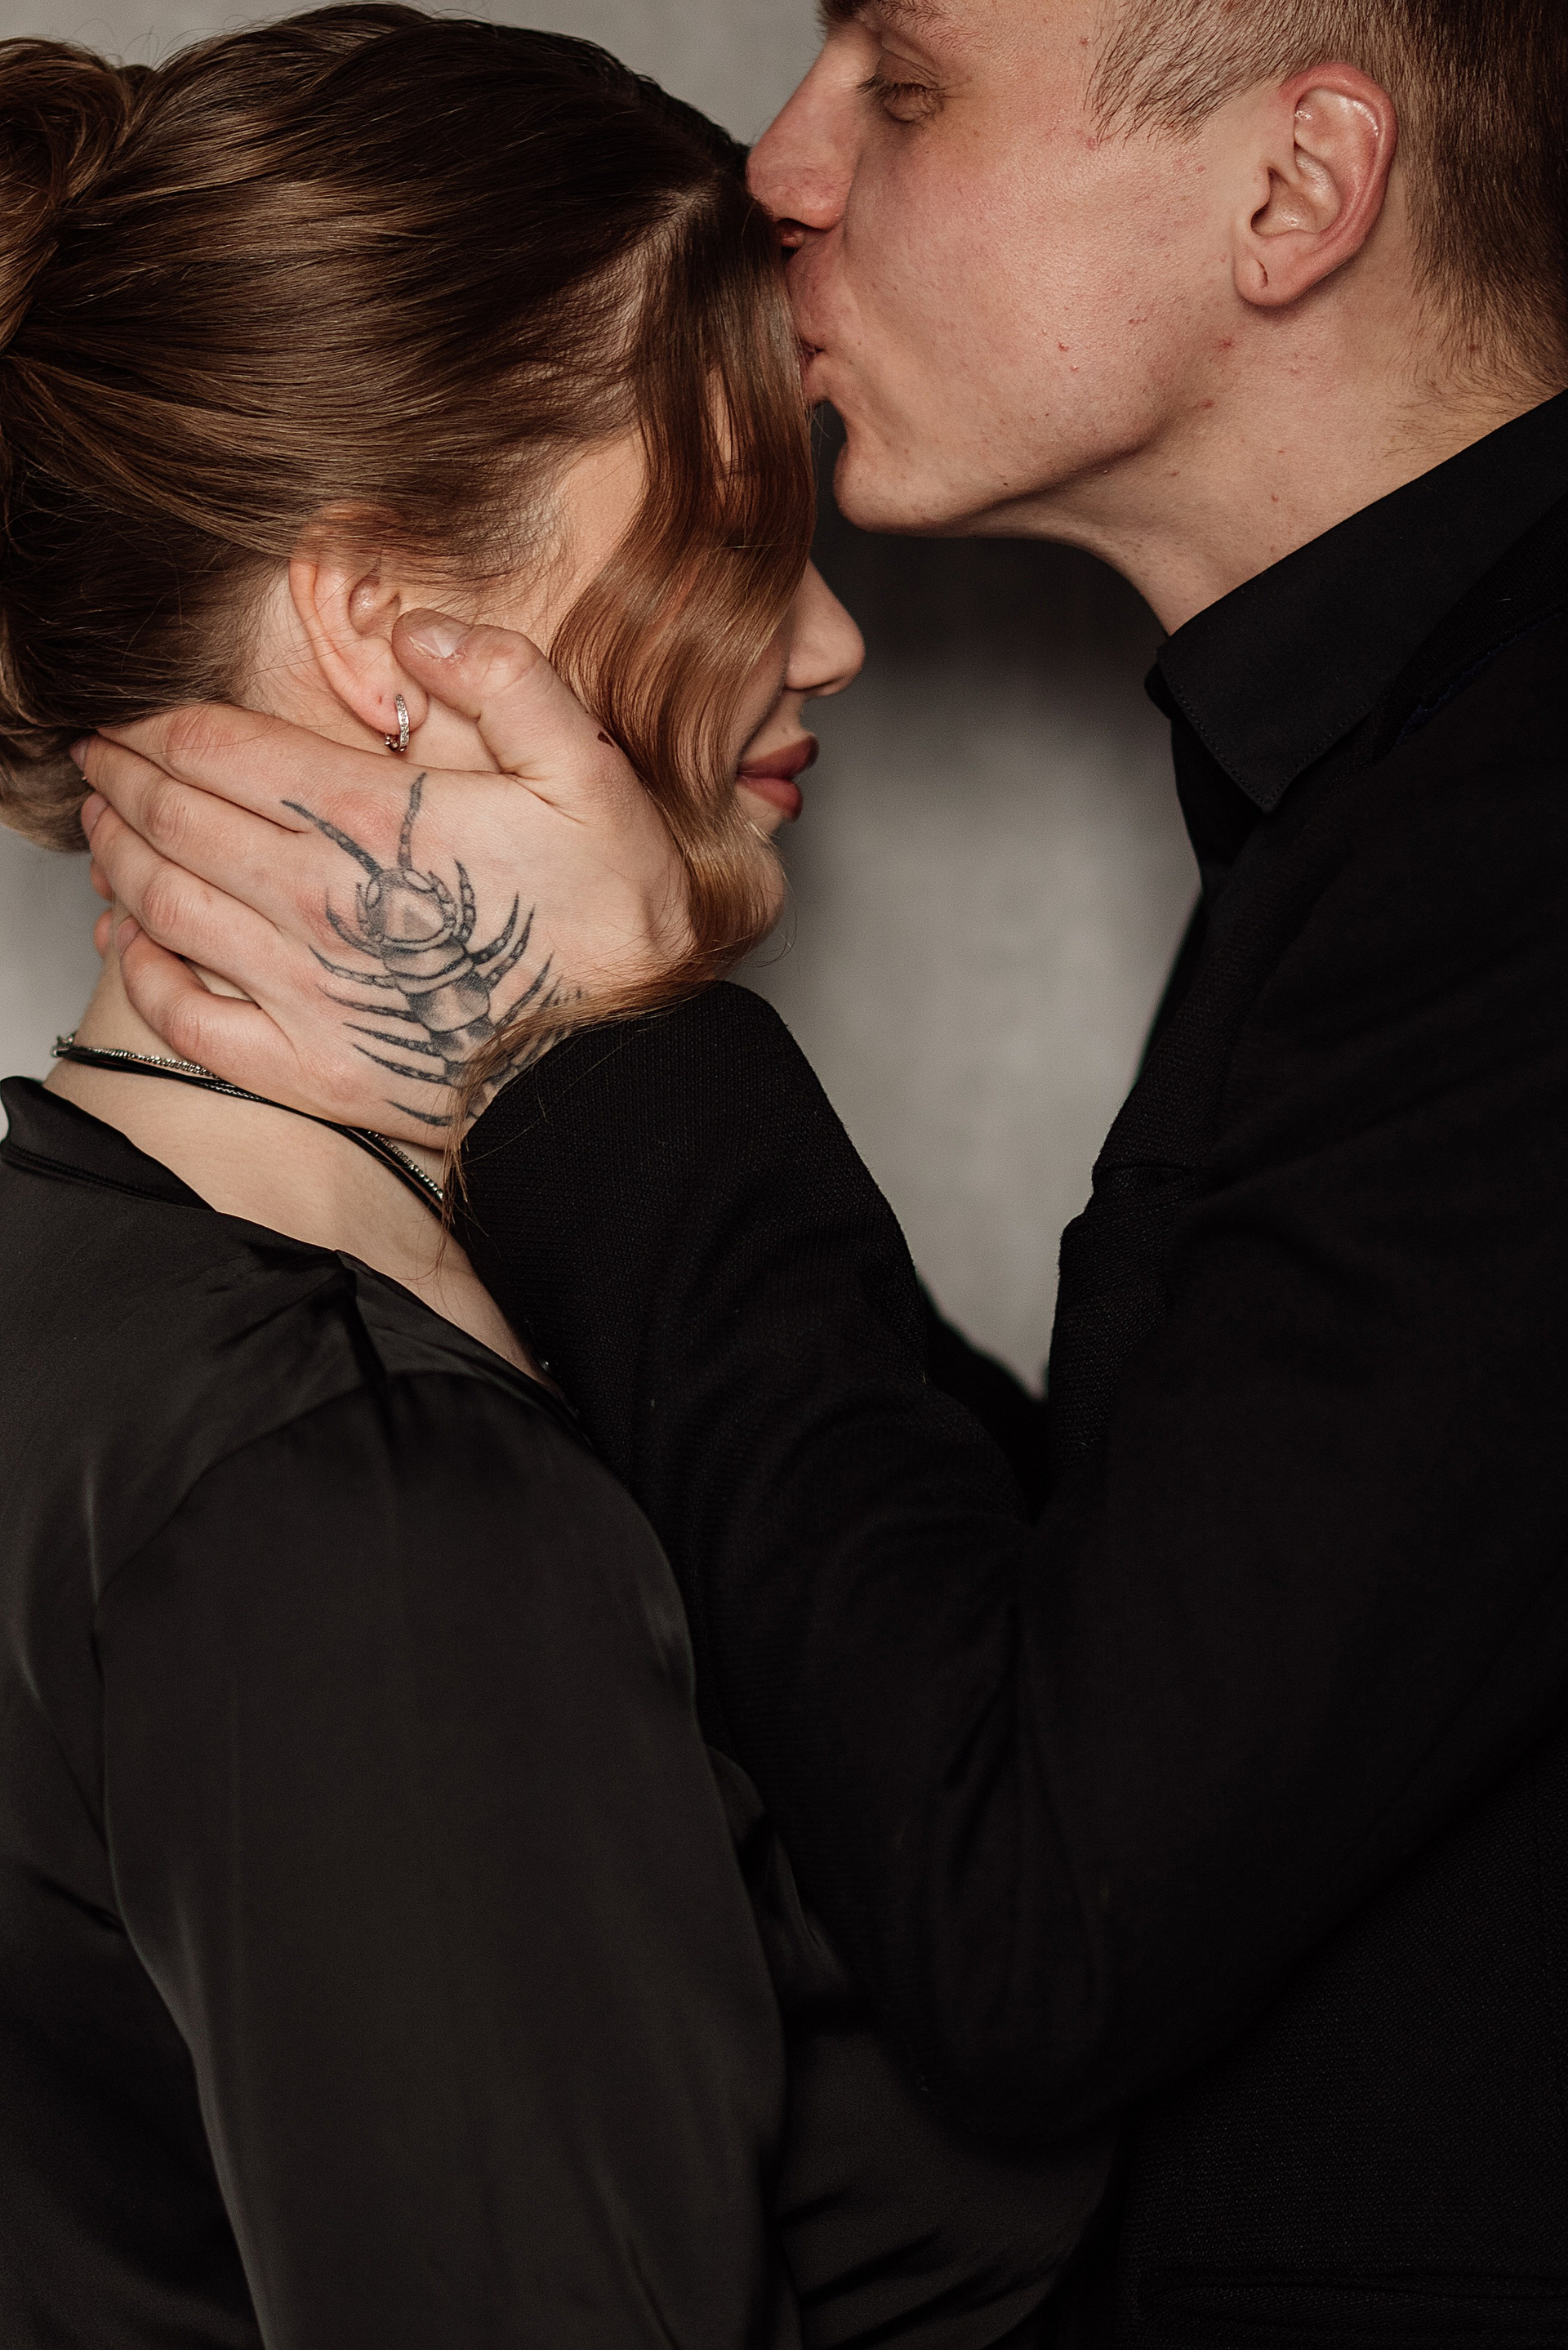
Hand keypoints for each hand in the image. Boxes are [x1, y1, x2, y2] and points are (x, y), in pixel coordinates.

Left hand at [78, 614, 690, 1138]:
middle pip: (174, 818)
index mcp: (370, 818)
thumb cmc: (611, 924)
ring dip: (117, 855)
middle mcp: (313, 899)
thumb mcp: (593, 773)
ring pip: (163, 904)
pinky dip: (140, 970)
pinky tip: (127, 940)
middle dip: (123, 777)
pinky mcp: (303, 1067)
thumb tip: (413, 631)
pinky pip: (185, 1016)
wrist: (616, 1071)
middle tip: (99, 758)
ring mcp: (300, 988)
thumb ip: (509, 681)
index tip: (132, 712)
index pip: (218, 748)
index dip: (157, 722)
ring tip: (101, 827)